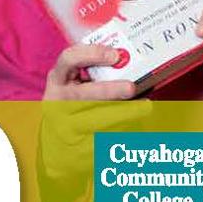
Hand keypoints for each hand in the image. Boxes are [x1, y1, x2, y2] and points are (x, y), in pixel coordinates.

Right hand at [38, 47, 150, 192]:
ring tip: (145, 107)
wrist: (58, 147)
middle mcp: (57, 102)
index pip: (69, 59)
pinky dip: (123, 130)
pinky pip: (105, 138)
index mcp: (57, 80)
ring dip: (124, 113)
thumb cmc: (72, 107)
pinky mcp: (79, 147)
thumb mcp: (73, 87)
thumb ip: (93, 73)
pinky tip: (135, 126)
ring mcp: (66, 127)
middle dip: (110, 90)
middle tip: (132, 87)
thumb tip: (128, 61)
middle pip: (84, 94)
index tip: (115, 55)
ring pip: (97, 120)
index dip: (91, 54)